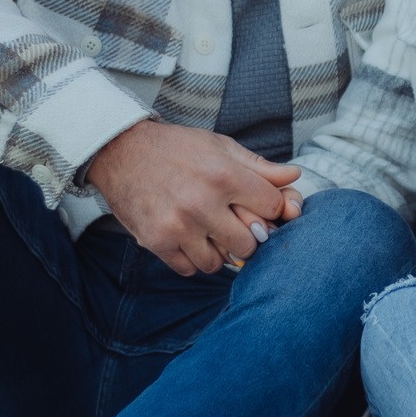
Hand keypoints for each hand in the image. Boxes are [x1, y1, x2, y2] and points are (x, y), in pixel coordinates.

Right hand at [85, 120, 304, 276]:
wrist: (121, 151)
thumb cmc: (176, 148)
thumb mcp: (220, 147)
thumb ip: (260, 166)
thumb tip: (295, 176)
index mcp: (224, 175)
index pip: (272, 208)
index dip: (270, 209)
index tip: (259, 207)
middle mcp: (202, 203)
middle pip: (249, 244)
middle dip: (246, 237)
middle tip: (233, 226)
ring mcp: (178, 226)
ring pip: (218, 264)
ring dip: (217, 252)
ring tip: (207, 232)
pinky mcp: (156, 241)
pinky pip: (189, 269)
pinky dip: (191, 259)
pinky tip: (187, 239)